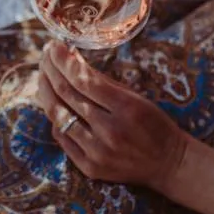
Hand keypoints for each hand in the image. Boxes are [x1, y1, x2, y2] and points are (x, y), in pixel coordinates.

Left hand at [36, 42, 187, 192]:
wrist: (169, 163)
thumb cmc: (154, 124)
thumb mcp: (136, 97)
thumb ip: (103, 81)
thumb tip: (71, 59)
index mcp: (127, 108)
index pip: (83, 80)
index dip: (63, 61)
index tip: (53, 46)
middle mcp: (110, 131)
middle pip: (66, 95)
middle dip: (51, 70)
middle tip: (45, 55)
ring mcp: (97, 152)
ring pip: (58, 116)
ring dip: (46, 91)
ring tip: (44, 75)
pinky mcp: (89, 167)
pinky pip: (61, 137)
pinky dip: (55, 117)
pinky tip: (54, 102)